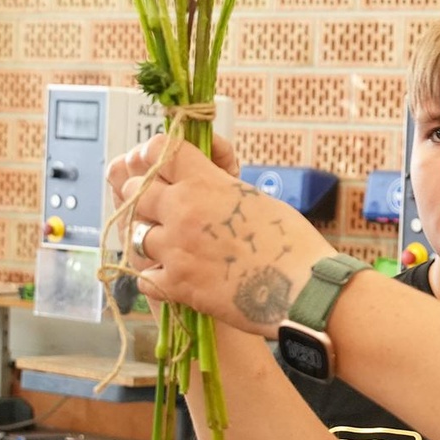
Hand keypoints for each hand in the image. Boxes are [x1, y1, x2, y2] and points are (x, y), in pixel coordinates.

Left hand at [108, 134, 334, 336]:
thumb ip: (219, 189)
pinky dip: (159, 278)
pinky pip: (144, 276)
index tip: (162, 169)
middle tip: (166, 214)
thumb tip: (203, 189)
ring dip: (153, 242)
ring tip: (177, 250)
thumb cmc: (292, 242)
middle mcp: (183, 209)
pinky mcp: (177, 284)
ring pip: (136, 235)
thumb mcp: (255, 198)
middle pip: (135, 191)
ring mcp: (176, 248)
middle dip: (148, 201)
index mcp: (205, 181)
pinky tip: (180, 278)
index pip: (157, 149)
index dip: (154, 157)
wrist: (305, 289)